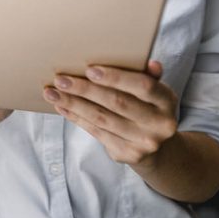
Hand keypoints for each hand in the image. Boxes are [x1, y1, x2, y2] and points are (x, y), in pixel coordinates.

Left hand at [43, 61, 177, 167]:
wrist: (157, 148)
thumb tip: (151, 63)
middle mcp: (160, 124)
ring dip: (73, 104)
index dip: (116, 77)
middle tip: (60, 79)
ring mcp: (144, 142)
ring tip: (51, 92)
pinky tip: (61, 106)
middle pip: (117, 103)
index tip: (89, 69)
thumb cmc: (147, 107)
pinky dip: (76, 118)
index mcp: (167, 102)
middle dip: (85, 90)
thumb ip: (149, 77)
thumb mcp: (154, 92)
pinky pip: (96, 132)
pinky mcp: (128, 154)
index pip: (144, 86)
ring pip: (102, 119)